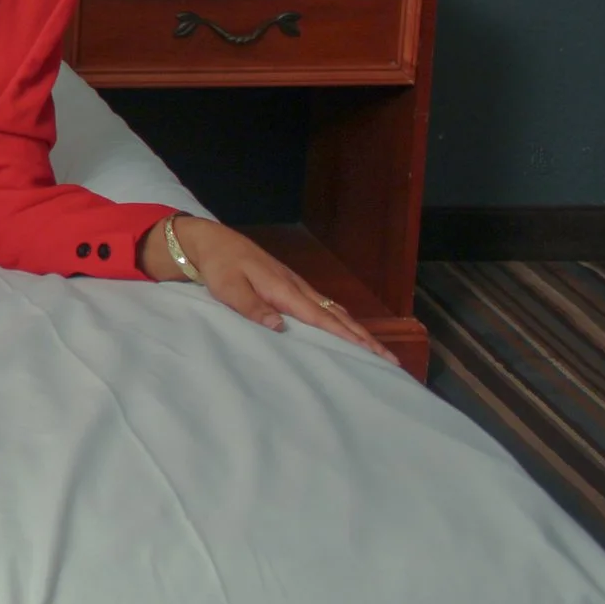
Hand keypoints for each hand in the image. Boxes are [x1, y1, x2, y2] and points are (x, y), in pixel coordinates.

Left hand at [142, 214, 399, 365]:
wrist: (212, 242)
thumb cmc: (220, 267)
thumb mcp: (229, 288)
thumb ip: (252, 307)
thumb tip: (280, 327)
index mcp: (286, 291)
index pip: (325, 319)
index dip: (351, 338)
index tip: (376, 354)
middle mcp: (298, 289)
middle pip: (339, 317)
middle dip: (365, 339)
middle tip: (391, 361)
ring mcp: (296, 287)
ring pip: (334, 312)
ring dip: (357, 331)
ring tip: (377, 351)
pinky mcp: (290, 287)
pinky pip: (323, 307)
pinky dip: (341, 321)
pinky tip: (346, 330)